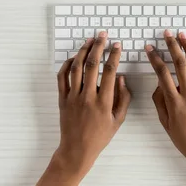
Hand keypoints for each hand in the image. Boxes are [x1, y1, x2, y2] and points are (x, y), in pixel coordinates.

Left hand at [55, 32, 131, 173]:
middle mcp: (87, 97)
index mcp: (103, 102)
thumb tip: (120, 78)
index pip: (109, 72)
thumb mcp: (118, 120)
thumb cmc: (100, 136)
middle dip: (98, 47)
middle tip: (103, 36)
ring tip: (89, 41)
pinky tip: (73, 57)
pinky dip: (67, 65)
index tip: (117, 45)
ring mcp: (73, 97)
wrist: (77, 149)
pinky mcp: (62, 99)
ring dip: (83, 51)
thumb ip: (123, 98)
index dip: (114, 56)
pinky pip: (62, 77)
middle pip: (92, 65)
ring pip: (76, 68)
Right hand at [145, 29, 185, 174]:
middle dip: (173, 46)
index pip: (163, 75)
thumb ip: (160, 101)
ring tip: (183, 36)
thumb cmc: (184, 138)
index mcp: (175, 103)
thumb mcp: (165, 122)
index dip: (156, 59)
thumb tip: (159, 84)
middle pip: (181, 64)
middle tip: (167, 34)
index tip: (150, 48)